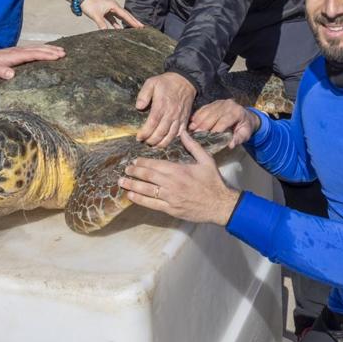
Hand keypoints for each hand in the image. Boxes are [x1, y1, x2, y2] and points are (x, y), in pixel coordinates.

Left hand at [0, 43, 65, 79]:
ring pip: (38, 48)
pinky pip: (35, 49)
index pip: (33, 54)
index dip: (45, 55)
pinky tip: (49, 50)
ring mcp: (20, 50)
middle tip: (64, 53)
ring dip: (50, 49)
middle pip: (38, 49)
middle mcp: (19, 51)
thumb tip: (11, 74)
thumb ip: (1, 71)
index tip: (56, 56)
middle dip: (51, 51)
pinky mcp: (19, 52)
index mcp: (15, 56)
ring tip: (62, 50)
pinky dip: (44, 49)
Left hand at [80, 0, 143, 29]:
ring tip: (134, 29)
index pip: (125, 15)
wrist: (82, 0)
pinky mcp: (106, 12)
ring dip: (126, 23)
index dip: (133, 21)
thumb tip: (106, 33)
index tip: (140, 26)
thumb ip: (102, 24)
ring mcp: (110, 9)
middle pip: (126, 15)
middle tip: (142, 27)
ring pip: (121, 17)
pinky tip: (120, 30)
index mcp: (113, 6)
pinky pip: (114, 19)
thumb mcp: (96, 15)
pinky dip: (117, 24)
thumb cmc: (89, 5)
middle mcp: (114, 7)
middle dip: (133, 21)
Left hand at [119, 130, 240, 224]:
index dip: (142, 163)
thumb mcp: (206, 160)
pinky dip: (140, 200)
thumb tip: (183, 132)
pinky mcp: (171, 209)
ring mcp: (170, 198)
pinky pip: (151, 204)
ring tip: (122, 182)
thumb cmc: (213, 182)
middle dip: (134, 173)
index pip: (155, 165)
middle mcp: (171, 184)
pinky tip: (131, 196)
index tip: (134, 161)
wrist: (220, 205)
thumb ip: (193, 146)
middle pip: (147, 177)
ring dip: (132, 186)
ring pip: (146, 191)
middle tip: (125, 170)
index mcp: (178, 170)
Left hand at [135, 71, 196, 145]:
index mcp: (161, 105)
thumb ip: (144, 94)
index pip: (152, 123)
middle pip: (161, 132)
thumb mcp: (152, 82)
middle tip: (144, 142)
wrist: (185, 81)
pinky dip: (173, 139)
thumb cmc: (166, 83)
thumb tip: (139, 107)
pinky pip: (179, 133)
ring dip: (162, 143)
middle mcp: (171, 113)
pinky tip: (166, 141)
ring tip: (154, 145)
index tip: (139, 137)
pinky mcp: (184, 119)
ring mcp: (179, 117)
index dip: (145, 133)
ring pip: (171, 135)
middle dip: (151, 140)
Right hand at [190, 99, 260, 148]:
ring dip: (198, 120)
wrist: (247, 116)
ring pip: (207, 111)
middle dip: (204, 125)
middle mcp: (228, 105)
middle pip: (213, 115)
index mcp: (237, 112)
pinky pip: (204, 108)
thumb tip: (230, 145)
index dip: (216, 128)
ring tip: (191, 128)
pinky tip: (192, 121)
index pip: (224, 121)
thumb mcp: (246, 134)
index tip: (208, 137)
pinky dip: (197, 115)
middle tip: (195, 134)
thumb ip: (239, 139)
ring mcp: (220, 103)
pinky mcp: (215, 103)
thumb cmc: (245, 126)